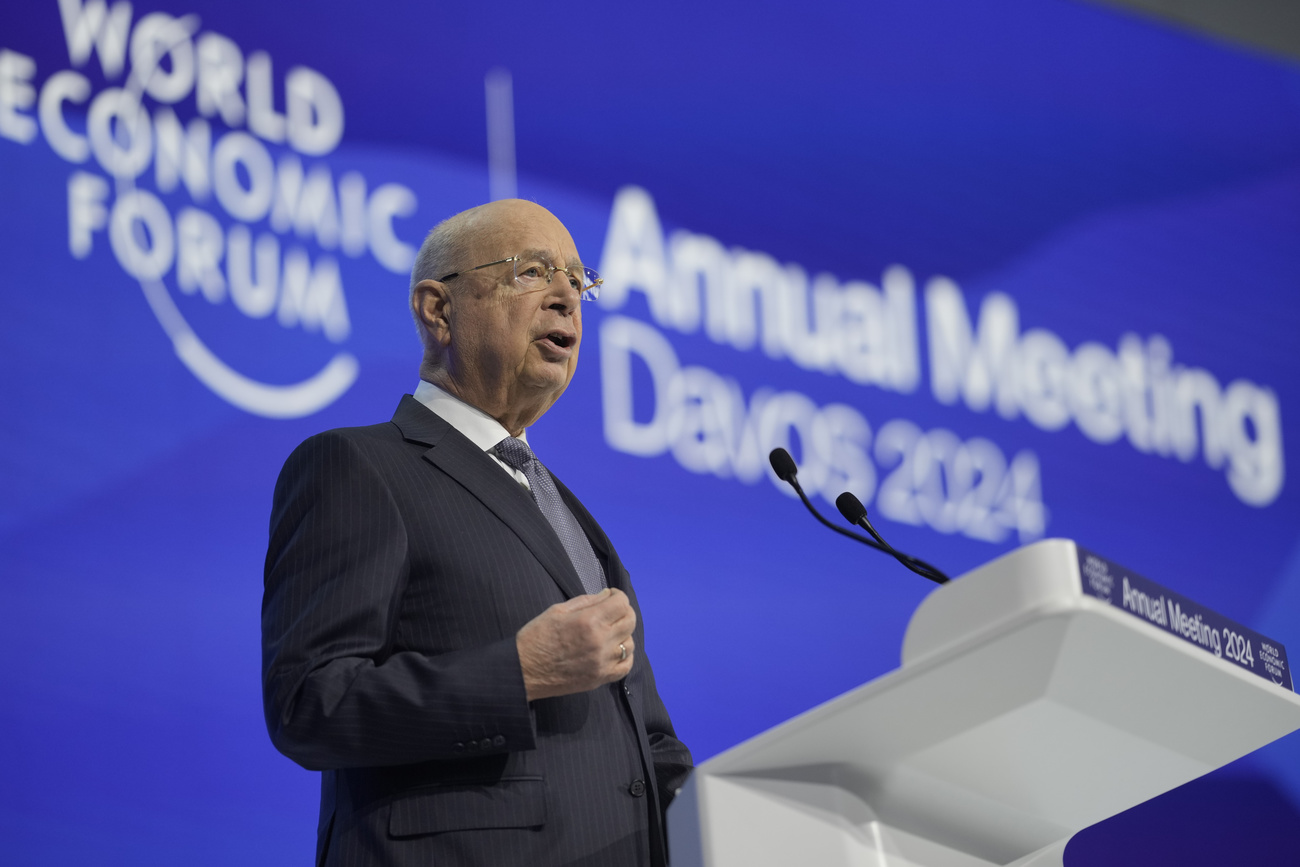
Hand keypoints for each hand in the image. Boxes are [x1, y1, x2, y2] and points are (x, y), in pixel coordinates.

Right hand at [516, 588, 635, 700]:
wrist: (523, 671)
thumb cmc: (536, 637)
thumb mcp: (557, 610)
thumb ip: (586, 601)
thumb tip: (607, 595)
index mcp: (588, 621)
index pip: (621, 603)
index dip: (618, 595)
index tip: (610, 596)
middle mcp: (600, 641)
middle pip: (630, 620)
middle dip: (623, 611)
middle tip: (612, 611)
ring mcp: (602, 662)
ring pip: (630, 643)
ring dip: (623, 634)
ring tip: (609, 632)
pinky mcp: (600, 678)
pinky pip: (626, 666)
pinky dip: (624, 656)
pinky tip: (614, 650)